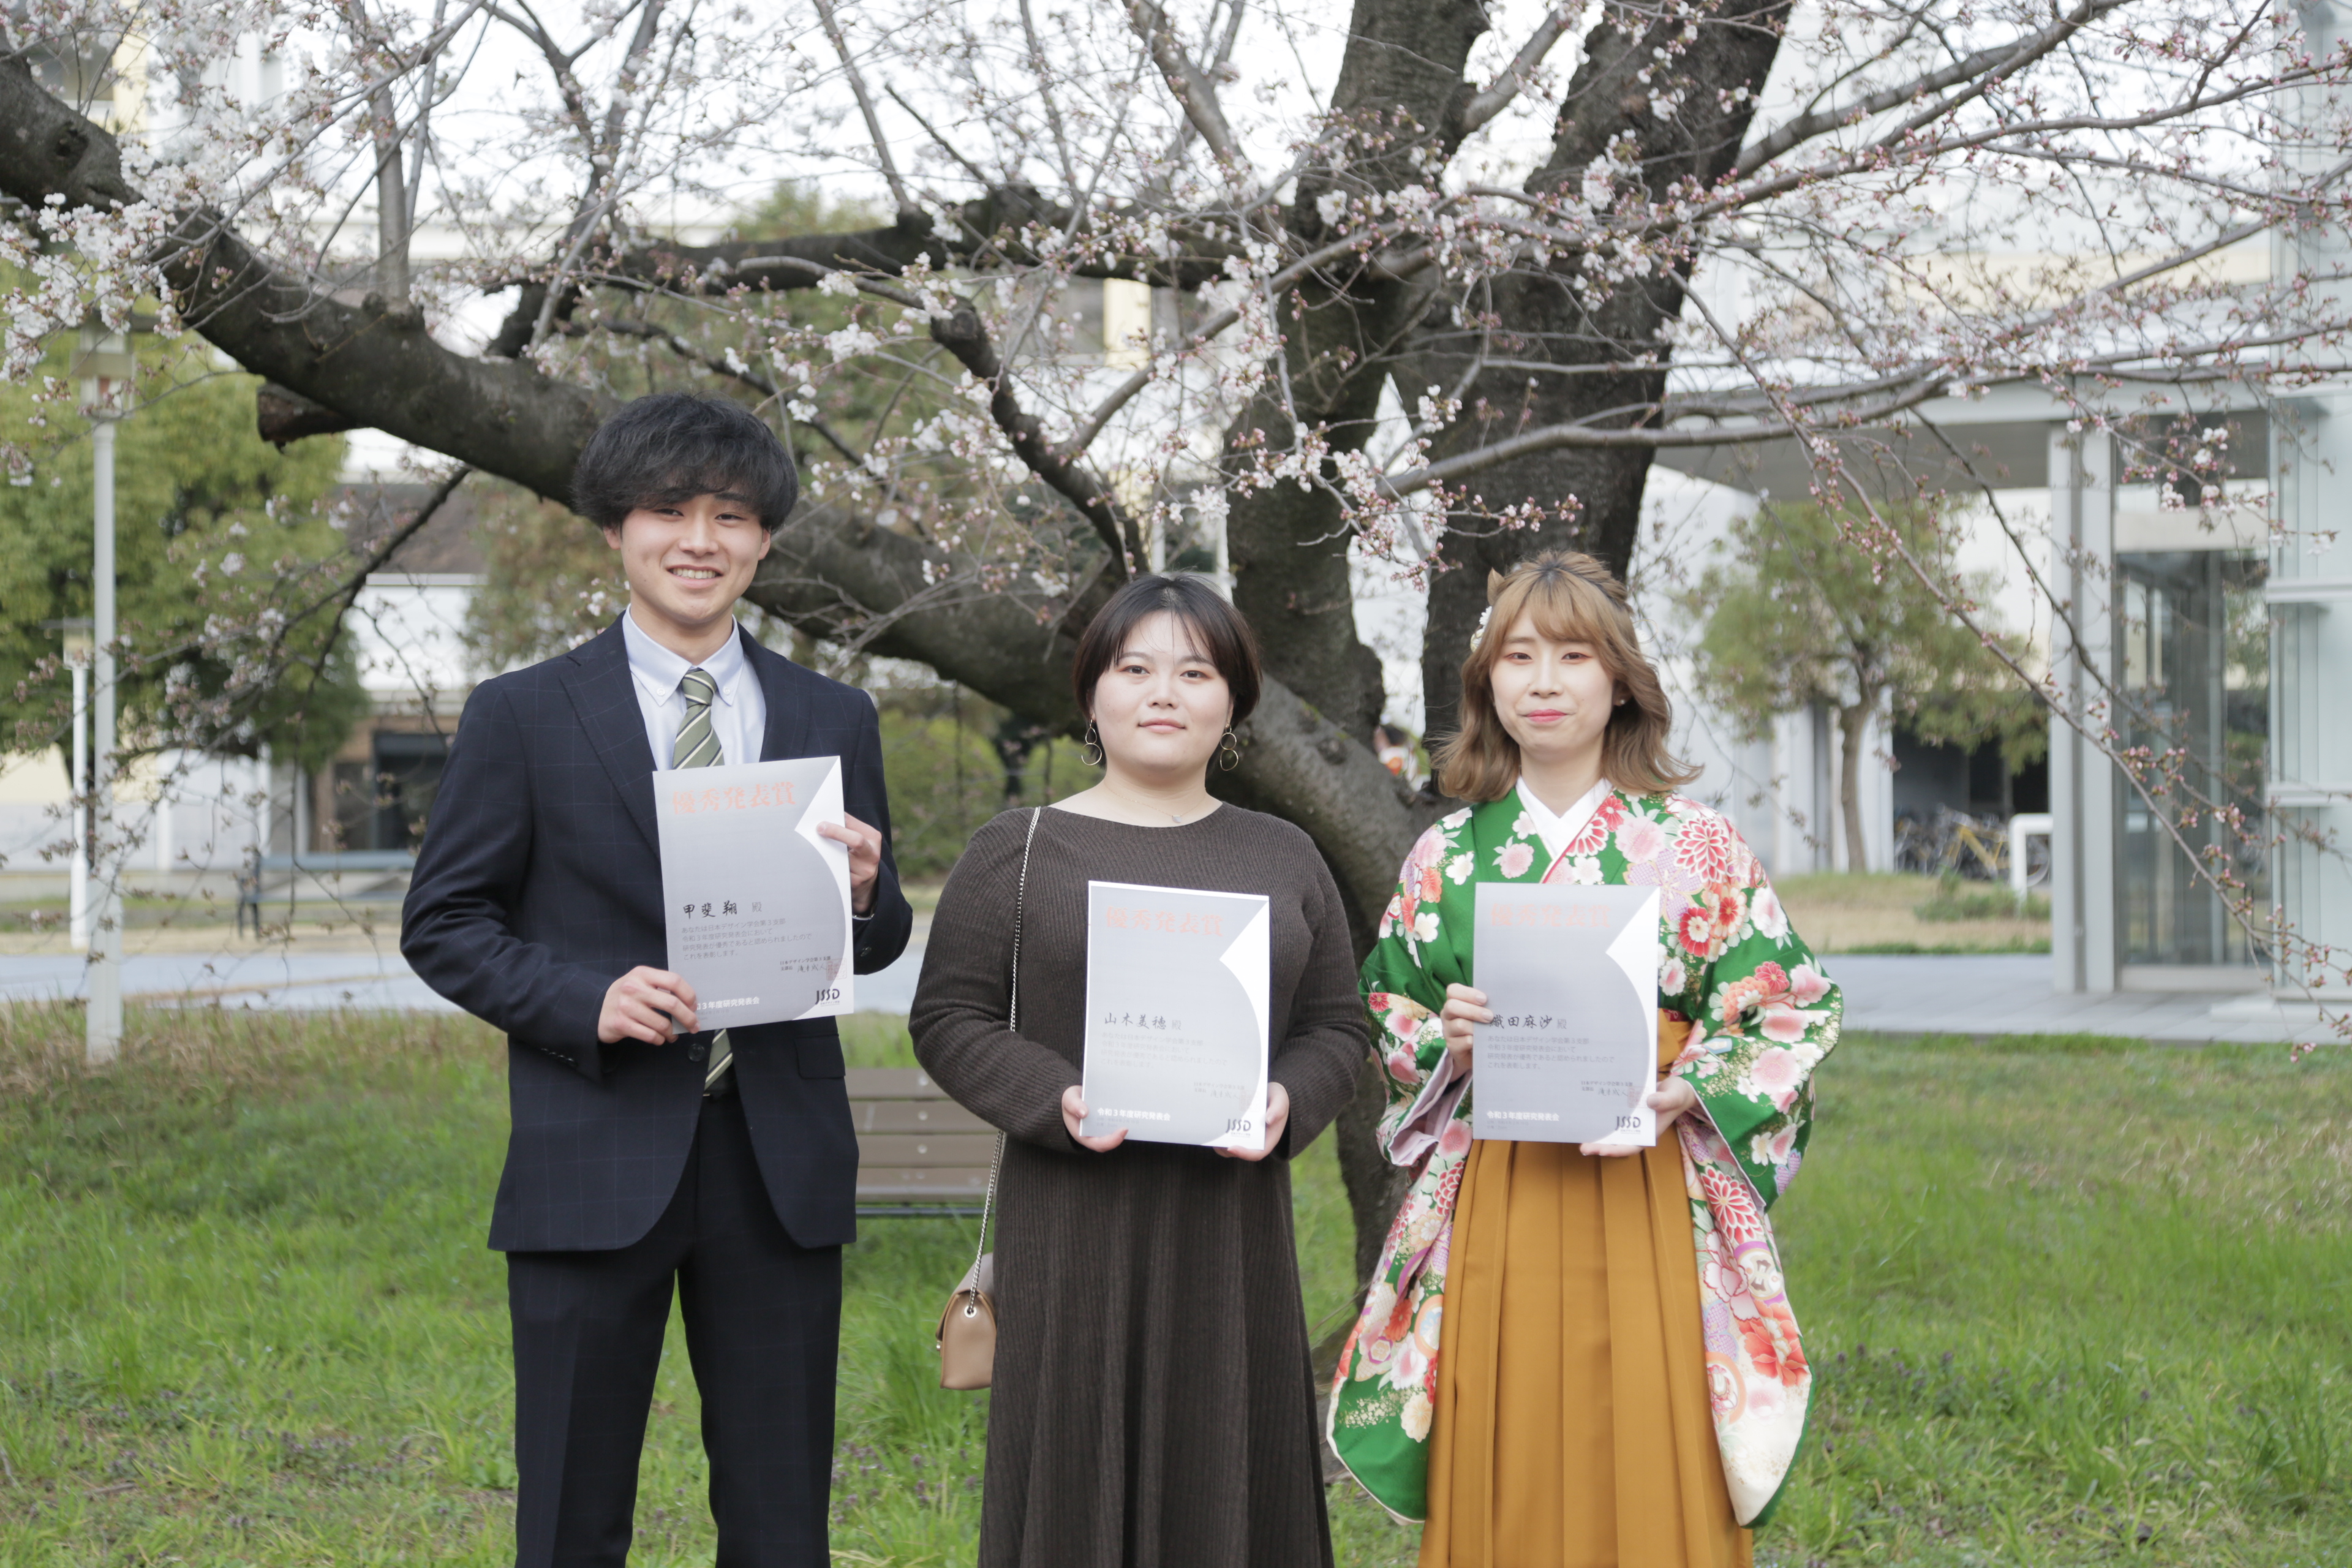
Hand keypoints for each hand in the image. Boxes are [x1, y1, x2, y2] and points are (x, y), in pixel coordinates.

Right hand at [598, 966, 696, 1044]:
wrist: (596, 1008)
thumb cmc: (627, 995)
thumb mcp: (640, 982)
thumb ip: (661, 987)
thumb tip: (690, 1004)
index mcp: (642, 973)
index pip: (674, 981)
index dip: (689, 995)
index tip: (694, 1006)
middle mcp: (633, 988)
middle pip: (671, 1004)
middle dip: (688, 1018)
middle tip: (693, 1026)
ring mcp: (626, 1006)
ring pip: (662, 1024)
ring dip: (673, 1033)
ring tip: (673, 1035)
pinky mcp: (621, 1024)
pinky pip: (650, 1035)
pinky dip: (660, 1040)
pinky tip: (660, 1039)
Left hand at [818, 813, 883, 914]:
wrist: (866, 884)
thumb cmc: (857, 855)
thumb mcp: (859, 838)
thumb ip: (846, 827)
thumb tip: (825, 818)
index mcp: (873, 838)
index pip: (855, 824)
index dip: (838, 821)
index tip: (821, 821)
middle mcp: (872, 854)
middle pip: (857, 840)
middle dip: (836, 833)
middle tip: (819, 829)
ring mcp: (865, 870)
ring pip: (842, 859)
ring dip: (827, 852)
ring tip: (817, 849)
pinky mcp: (855, 883)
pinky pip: (837, 872)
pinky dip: (827, 866)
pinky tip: (821, 864)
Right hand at [1061, 1086, 1128, 1151]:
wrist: (1074, 1097)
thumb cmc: (1070, 1100)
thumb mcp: (1069, 1100)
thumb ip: (1073, 1105)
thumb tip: (1084, 1113)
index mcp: (1082, 1135)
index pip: (1099, 1144)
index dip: (1112, 1140)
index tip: (1123, 1130)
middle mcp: (1094, 1135)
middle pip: (1110, 1141)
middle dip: (1122, 1134)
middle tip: (1133, 1121)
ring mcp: (1101, 1130)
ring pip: (1115, 1133)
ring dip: (1125, 1125)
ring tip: (1135, 1114)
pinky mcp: (1107, 1122)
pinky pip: (1116, 1124)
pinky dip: (1123, 1117)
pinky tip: (1131, 1108)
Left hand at [1215, 1083, 1290, 1161]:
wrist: (1269, 1092)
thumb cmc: (1276, 1098)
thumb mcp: (1280, 1099)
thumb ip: (1278, 1108)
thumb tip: (1269, 1120)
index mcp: (1268, 1139)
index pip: (1257, 1153)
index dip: (1244, 1154)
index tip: (1232, 1148)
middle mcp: (1255, 1141)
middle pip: (1239, 1151)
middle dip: (1225, 1148)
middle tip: (1215, 1138)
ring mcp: (1245, 1136)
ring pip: (1229, 1145)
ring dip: (1219, 1141)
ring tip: (1211, 1130)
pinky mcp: (1236, 1129)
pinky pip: (1226, 1135)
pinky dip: (1218, 1132)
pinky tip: (1212, 1122)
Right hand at [1439, 983, 1490, 1074]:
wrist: (1477, 1051)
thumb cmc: (1481, 1026)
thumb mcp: (1482, 1012)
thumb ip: (1486, 1005)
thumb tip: (1501, 1000)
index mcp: (1454, 1002)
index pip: (1453, 991)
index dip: (1467, 993)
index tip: (1484, 999)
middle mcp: (1447, 1015)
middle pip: (1452, 1006)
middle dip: (1473, 1011)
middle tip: (1490, 1016)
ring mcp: (1448, 1031)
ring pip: (1459, 1025)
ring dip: (1476, 1027)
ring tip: (1488, 1030)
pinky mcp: (1452, 1046)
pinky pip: (1463, 1042)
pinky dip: (1475, 1041)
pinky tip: (1483, 1042)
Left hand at [1581, 1074, 1698, 1156]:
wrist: (1677, 1087)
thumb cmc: (1678, 1094)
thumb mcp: (1675, 1096)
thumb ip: (1666, 1100)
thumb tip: (1651, 1102)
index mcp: (1650, 1131)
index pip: (1633, 1146)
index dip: (1618, 1150)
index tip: (1603, 1150)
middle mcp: (1639, 1129)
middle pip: (1618, 1141)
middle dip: (1601, 1146)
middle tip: (1584, 1147)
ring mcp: (1632, 1120)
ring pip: (1613, 1131)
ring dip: (1598, 1134)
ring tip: (1581, 1135)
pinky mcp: (1627, 1110)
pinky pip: (1613, 1117)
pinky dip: (1603, 1118)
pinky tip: (1589, 1116)